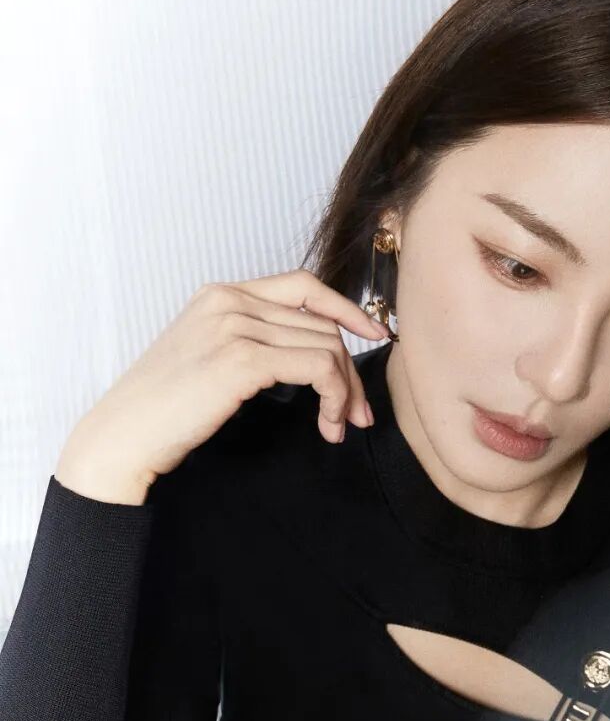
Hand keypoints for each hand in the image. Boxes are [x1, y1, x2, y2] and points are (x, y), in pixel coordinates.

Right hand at [55, 269, 389, 502]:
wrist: (124, 435)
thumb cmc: (165, 408)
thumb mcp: (208, 356)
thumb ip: (251, 340)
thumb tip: (311, 352)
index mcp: (221, 293)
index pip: (303, 285)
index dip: (346, 307)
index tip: (373, 334)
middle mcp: (229, 300)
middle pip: (321, 322)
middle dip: (350, 370)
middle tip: (356, 413)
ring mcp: (235, 326)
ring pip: (327, 346)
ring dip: (344, 391)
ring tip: (337, 425)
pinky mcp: (242, 360)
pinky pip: (318, 368)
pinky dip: (334, 397)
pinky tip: (326, 424)